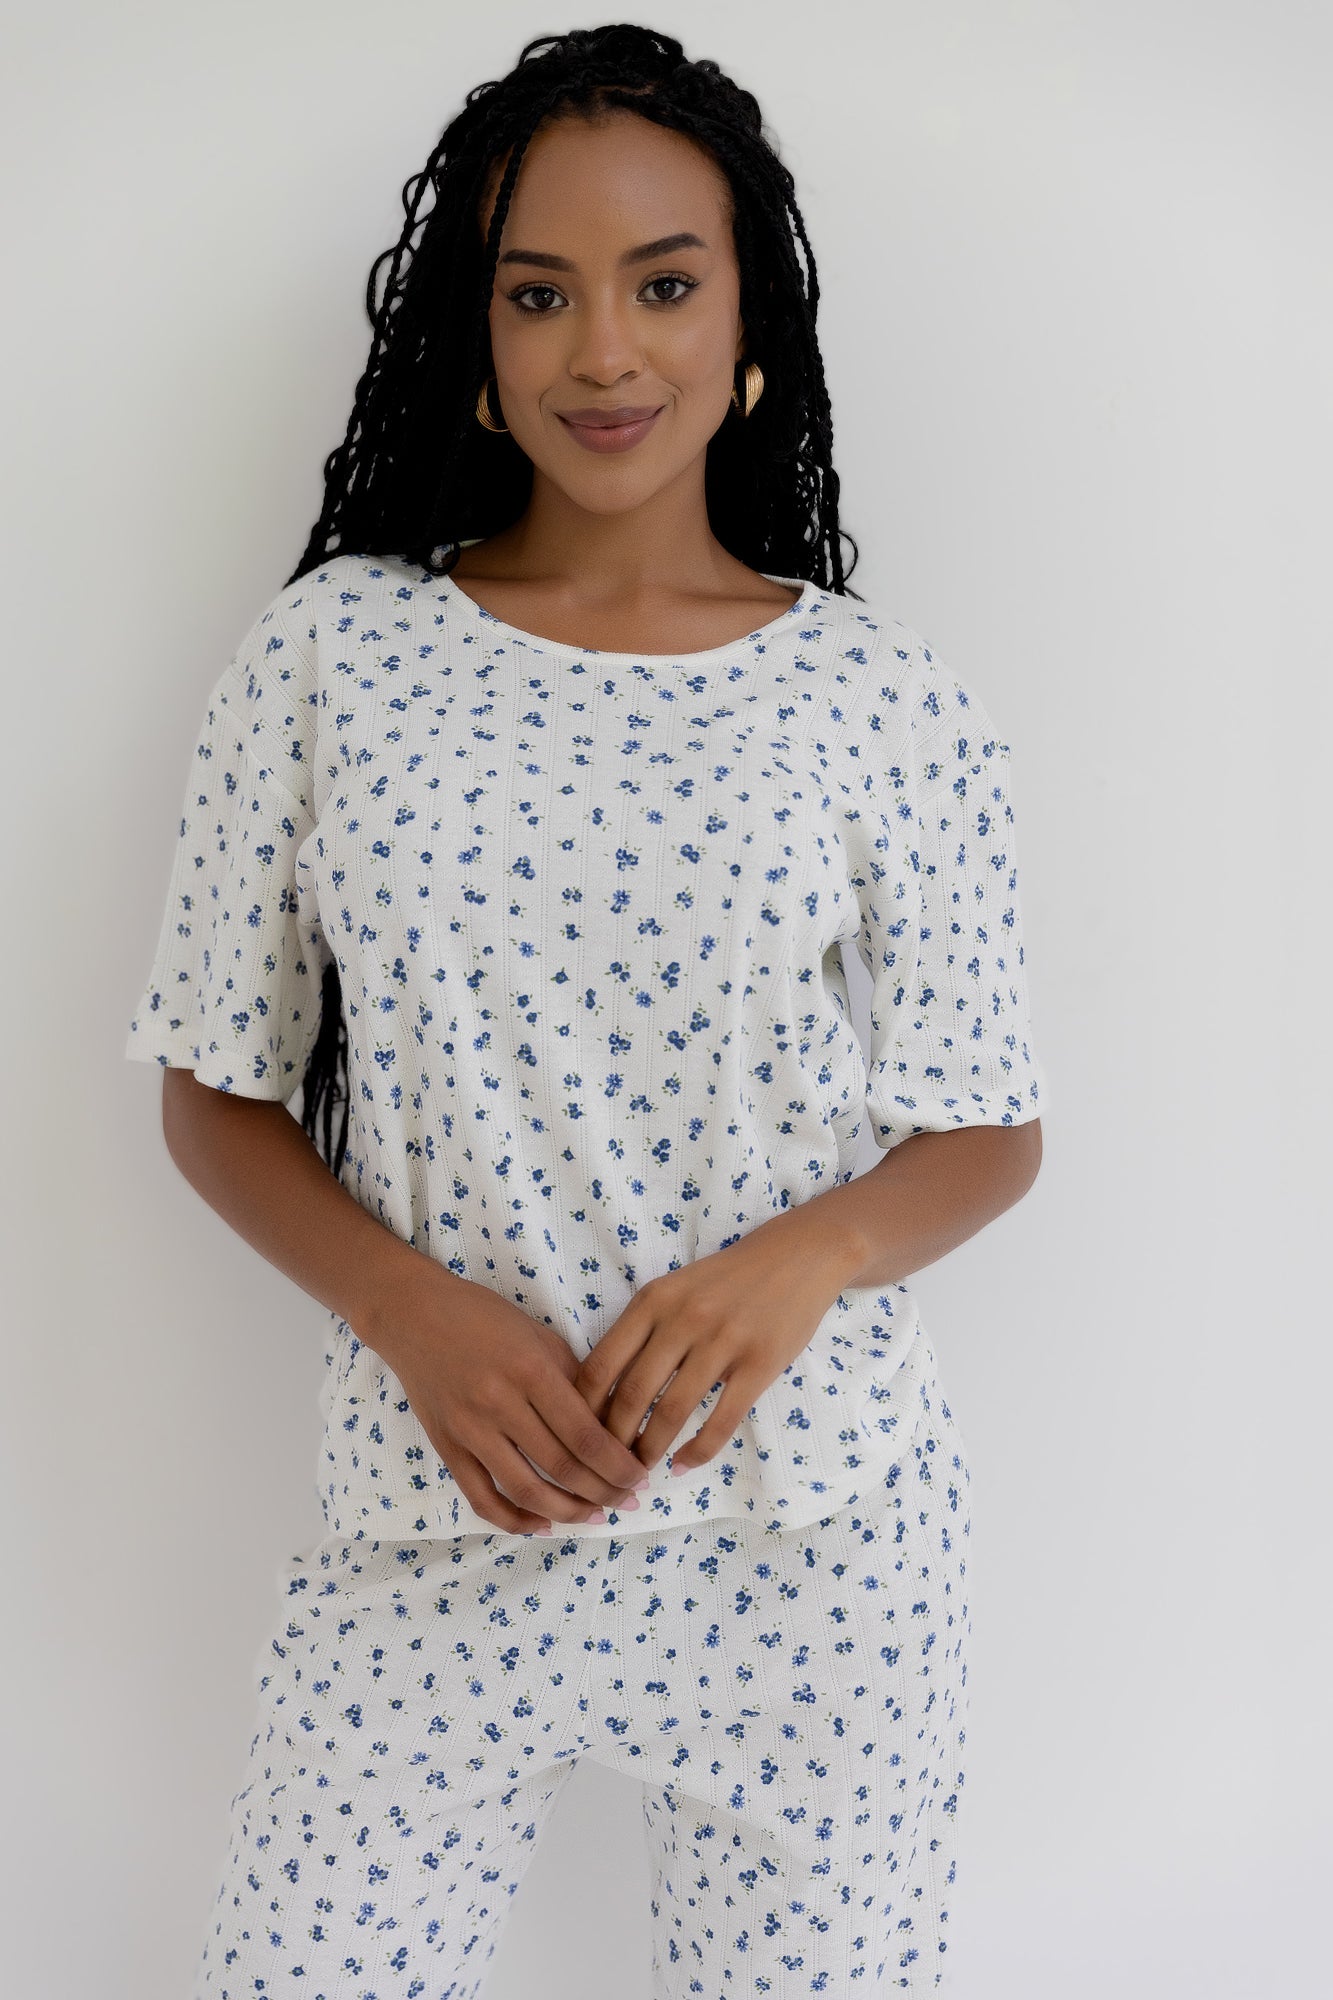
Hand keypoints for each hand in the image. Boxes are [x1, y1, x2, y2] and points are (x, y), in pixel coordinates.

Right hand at [365, 1263, 651, 1533]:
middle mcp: (499, 1404)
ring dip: (567, 1512)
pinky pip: (482, 1499)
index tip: (640, 1476)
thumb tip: (613, 1426)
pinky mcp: (446, 1448)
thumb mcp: (540, 1336)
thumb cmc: (484, 1318)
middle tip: (627, 1500)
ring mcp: (468, 1430)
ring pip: (525, 1491)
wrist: (414, 1315)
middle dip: (603, 1491)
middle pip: (561, 1467)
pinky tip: (544, 1524)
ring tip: (595, 1516)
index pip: (584, 1433)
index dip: (617, 1464)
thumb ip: (575, 1379)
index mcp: (530, 1370)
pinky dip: (515, 1521)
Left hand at [571, 1212, 852, 1477]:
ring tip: (642, 1470)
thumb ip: (641, 1331)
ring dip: (651, 1450)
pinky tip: (685, 1463)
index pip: (601, 1364)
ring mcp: (724, 1341)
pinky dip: (699, 1451)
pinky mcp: (760, 1363)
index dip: (585, 1409)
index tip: (580, 1435)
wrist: (796, 1258)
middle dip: (614, 1440)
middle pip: (633, 1394)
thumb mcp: (673, 1290)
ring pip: (673, 1411)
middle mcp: (683, 1319)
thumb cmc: (725, 1281)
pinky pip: (722, 1420)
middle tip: (608, 1465)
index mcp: (652, 1300)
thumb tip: (601, 1392)